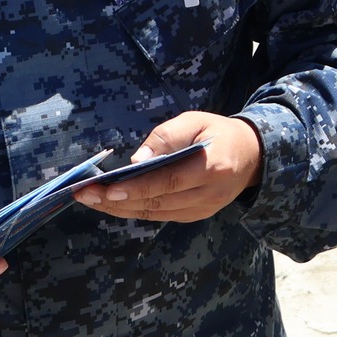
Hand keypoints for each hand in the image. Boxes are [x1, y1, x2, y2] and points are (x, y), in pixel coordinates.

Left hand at [74, 113, 263, 221]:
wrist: (253, 156)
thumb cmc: (218, 133)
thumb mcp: (196, 120)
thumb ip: (167, 136)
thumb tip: (137, 159)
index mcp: (211, 167)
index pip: (167, 181)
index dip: (136, 188)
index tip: (106, 189)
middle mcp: (209, 194)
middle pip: (157, 203)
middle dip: (116, 201)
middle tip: (84, 194)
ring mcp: (204, 209)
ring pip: (156, 214)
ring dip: (120, 209)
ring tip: (91, 200)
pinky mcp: (197, 216)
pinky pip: (162, 216)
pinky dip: (136, 210)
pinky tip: (113, 204)